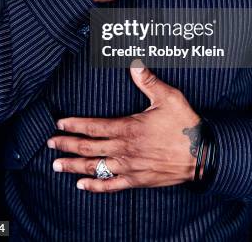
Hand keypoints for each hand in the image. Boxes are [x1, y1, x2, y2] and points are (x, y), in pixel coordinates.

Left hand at [46, 60, 203, 191]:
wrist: (201, 155)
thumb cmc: (184, 124)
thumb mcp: (168, 97)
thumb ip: (149, 81)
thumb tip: (135, 64)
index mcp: (128, 128)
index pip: (93, 127)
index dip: (74, 125)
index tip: (60, 123)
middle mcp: (124, 149)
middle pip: (88, 148)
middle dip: (67, 145)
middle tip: (50, 144)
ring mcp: (129, 167)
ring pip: (95, 168)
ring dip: (74, 166)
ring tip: (57, 165)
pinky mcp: (137, 180)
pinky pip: (111, 186)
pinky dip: (95, 186)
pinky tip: (82, 186)